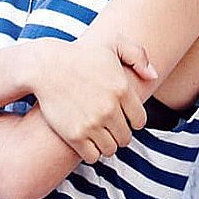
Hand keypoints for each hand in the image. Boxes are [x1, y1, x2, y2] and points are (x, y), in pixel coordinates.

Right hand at [28, 36, 158, 163]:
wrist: (45, 66)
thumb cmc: (80, 53)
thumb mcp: (112, 42)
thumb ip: (138, 55)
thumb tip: (153, 77)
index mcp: (122, 89)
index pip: (139, 121)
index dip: (131, 119)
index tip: (120, 114)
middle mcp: (110, 109)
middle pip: (125, 137)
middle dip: (118, 132)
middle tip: (107, 124)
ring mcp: (92, 123)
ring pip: (110, 149)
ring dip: (105, 143)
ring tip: (97, 132)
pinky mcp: (75, 135)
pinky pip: (92, 156)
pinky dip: (90, 152)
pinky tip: (85, 139)